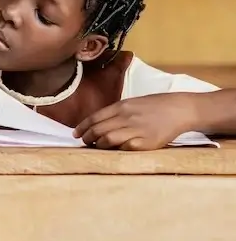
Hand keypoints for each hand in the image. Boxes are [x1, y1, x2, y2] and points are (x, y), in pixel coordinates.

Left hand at [73, 93, 198, 150]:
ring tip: (96, 146)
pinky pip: (125, 148)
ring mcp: (136, 130)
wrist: (179, 109)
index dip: (82, 127)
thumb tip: (98, 123)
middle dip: (87, 137)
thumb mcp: (132, 103)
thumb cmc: (154, 106)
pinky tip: (115, 151)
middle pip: (98, 129)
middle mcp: (126, 117)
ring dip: (99, 145)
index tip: (75, 133)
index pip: (95, 118)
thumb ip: (116, 112)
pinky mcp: (147, 142)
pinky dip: (117, 150)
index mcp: (121, 106)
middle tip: (83, 142)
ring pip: (108, 139)